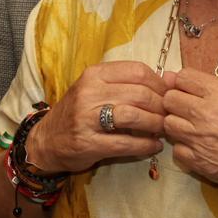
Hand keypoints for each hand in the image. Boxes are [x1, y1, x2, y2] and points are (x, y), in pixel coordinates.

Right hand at [24, 61, 167, 175]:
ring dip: (156, 124)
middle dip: (161, 106)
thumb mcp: (96, 89)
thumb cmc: (77, 112)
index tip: (167, 95)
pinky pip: (126, 143)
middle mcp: (89, 93)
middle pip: (140, 93)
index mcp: (94, 75)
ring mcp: (87, 118)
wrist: (46, 140)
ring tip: (162, 129)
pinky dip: (146, 145)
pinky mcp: (88, 143)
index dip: (159, 83)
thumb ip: (127, 83)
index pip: (137, 71)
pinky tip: (154, 146)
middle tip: (169, 115)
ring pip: (134, 116)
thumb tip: (170, 80)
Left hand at [161, 68, 217, 215]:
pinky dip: (185, 150)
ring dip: (177, 126)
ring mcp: (199, 138)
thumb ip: (213, 87)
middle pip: (169, 99)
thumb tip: (179, 77)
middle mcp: (205, 112)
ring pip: (168, 124)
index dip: (183, 84)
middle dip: (176, 103)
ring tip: (194, 131)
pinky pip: (177, 150)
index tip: (189, 91)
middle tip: (188, 112)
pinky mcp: (198, 161)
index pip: (182, 77)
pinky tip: (199, 150)